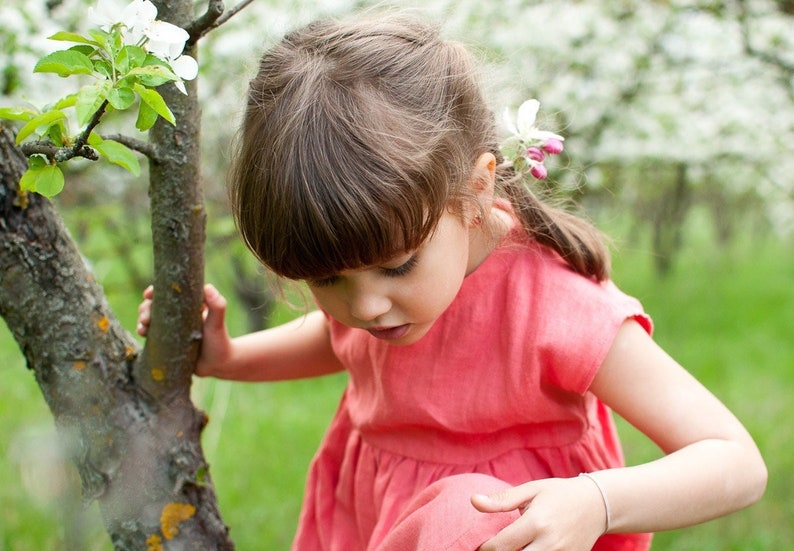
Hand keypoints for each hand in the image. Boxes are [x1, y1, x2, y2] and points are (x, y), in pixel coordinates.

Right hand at [136, 283, 232, 376]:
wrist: (218, 364)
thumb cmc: (220, 340)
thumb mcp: (217, 322)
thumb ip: (217, 306)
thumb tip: (208, 287)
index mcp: (187, 304)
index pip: (168, 293)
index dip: (155, 291)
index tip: (149, 294)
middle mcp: (177, 314)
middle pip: (154, 305)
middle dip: (145, 308)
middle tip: (146, 317)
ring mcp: (169, 327)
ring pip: (149, 318)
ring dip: (142, 318)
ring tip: (143, 326)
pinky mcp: (165, 341)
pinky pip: (150, 333)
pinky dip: (143, 330)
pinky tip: (142, 332)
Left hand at [471, 476, 605, 550]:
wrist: (597, 505)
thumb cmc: (559, 494)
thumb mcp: (531, 490)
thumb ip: (502, 500)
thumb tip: (473, 501)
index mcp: (536, 522)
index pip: (501, 546)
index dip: (484, 549)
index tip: (480, 546)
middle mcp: (549, 543)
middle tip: (494, 549)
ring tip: (510, 547)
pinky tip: (526, 549)